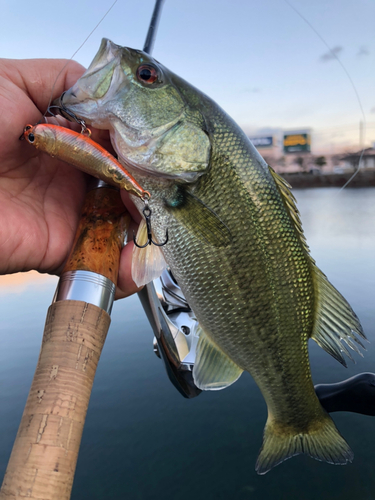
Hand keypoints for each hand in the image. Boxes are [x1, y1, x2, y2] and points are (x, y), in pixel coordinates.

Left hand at [0, 58, 139, 297]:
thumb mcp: (10, 81)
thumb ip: (63, 79)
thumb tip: (109, 90)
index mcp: (64, 142)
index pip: (117, 147)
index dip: (141, 150)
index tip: (158, 152)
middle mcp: (71, 179)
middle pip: (126, 187)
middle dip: (153, 190)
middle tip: (169, 191)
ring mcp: (69, 215)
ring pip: (122, 224)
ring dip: (148, 228)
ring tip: (162, 222)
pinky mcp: (62, 248)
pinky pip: (103, 261)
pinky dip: (128, 268)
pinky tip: (143, 261)